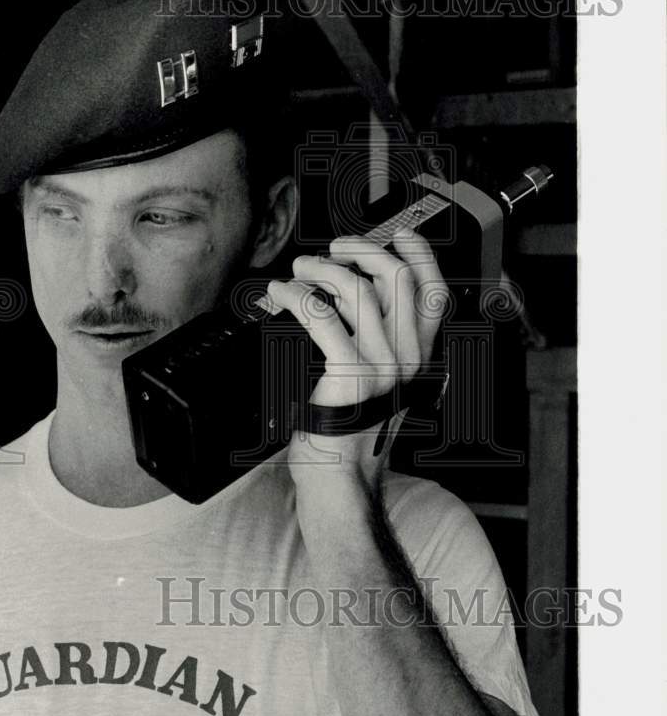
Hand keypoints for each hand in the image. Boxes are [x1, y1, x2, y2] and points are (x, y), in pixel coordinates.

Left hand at [266, 226, 447, 482]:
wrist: (340, 481)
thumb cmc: (349, 432)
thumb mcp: (380, 384)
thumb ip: (380, 341)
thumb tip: (353, 287)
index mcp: (421, 357)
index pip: (435, 292)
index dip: (422, 255)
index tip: (401, 234)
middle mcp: (409, 359)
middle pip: (397, 278)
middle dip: (361, 250)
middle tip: (331, 250)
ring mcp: (383, 367)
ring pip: (357, 289)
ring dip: (321, 270)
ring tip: (296, 273)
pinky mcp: (351, 376)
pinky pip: (322, 316)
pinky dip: (296, 296)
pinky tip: (281, 293)